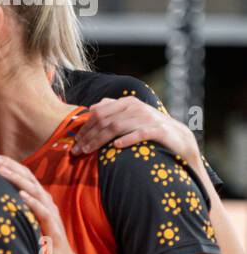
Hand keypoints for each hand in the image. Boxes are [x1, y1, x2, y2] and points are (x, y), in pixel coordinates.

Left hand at [0, 153, 78, 253]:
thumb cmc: (40, 247)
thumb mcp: (23, 225)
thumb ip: (13, 212)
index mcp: (38, 200)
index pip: (23, 176)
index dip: (8, 165)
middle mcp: (45, 204)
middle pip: (28, 178)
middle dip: (9, 166)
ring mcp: (51, 216)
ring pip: (34, 191)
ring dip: (17, 180)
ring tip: (1, 171)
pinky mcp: (54, 231)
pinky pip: (44, 213)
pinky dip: (33, 203)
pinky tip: (21, 196)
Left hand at [73, 97, 197, 164]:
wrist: (178, 138)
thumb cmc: (149, 128)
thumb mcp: (131, 115)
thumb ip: (113, 109)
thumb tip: (92, 108)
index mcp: (127, 102)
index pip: (98, 113)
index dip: (84, 127)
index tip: (74, 141)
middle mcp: (136, 107)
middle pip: (104, 120)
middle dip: (88, 136)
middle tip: (77, 151)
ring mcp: (147, 118)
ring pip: (116, 127)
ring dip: (99, 140)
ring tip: (88, 151)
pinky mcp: (158, 130)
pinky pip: (139, 134)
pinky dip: (126, 139)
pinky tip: (116, 147)